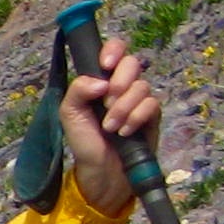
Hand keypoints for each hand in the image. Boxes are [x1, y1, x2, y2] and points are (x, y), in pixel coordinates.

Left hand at [58, 35, 160, 216]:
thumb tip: (101, 81)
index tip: (105, 65)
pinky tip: (125, 132)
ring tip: (111, 127)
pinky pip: (151, 104)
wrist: (102, 172)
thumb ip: (78, 91)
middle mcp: (122, 85)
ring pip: (141, 86)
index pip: (113, 50)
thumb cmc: (85, 142)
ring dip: (123, 108)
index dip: (113, 50)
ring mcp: (139, 100)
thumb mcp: (70, 115)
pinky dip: (136, 118)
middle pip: (132, 63)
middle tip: (107, 102)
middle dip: (120, 82)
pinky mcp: (152, 116)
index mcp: (101, 80)